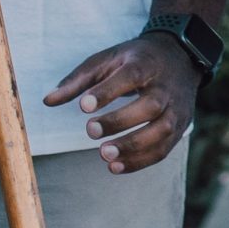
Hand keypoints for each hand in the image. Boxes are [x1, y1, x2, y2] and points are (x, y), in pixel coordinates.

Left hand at [42, 31, 199, 174]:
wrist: (180, 59)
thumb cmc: (136, 60)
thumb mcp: (107, 60)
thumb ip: (79, 80)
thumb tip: (48, 101)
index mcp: (146, 64)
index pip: (131, 76)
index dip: (108, 92)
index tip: (84, 107)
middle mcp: (166, 87)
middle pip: (151, 106)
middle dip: (120, 121)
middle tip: (90, 131)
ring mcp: (176, 109)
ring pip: (161, 131)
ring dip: (133, 147)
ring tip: (104, 156)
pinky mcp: (179, 129)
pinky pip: (163, 150)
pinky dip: (140, 162)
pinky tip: (115, 167)